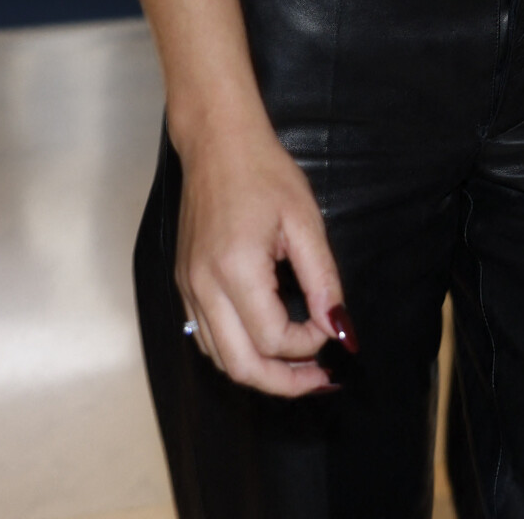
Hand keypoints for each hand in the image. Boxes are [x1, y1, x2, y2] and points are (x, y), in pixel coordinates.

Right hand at [174, 112, 351, 396]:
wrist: (216, 141)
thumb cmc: (264, 171)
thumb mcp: (305, 220)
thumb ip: (323, 280)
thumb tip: (340, 330)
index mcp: (235, 268)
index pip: (273, 338)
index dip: (309, 344)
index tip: (331, 324)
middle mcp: (203, 285)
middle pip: (240, 366)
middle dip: (284, 382)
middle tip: (319, 379)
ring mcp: (188, 286)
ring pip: (219, 359)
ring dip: (259, 372)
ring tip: (296, 366)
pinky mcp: (183, 282)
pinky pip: (205, 336)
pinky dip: (236, 351)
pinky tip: (263, 343)